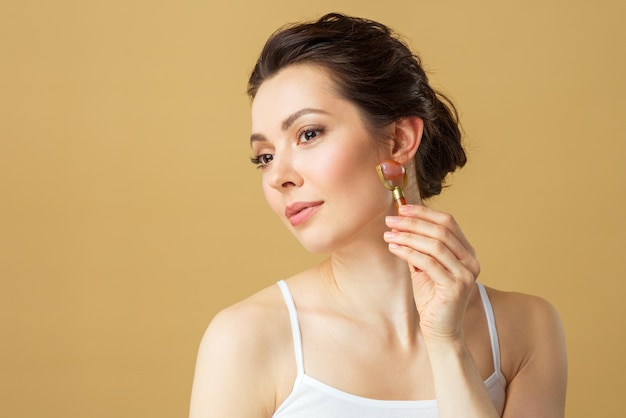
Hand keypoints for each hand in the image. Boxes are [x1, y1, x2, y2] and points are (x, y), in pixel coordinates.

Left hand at [383, 204, 479, 341]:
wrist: (440, 330)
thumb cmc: (431, 298)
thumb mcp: (425, 267)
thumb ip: (419, 247)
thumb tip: (401, 222)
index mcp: (467, 253)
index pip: (448, 222)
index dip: (424, 212)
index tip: (402, 208)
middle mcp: (471, 261)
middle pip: (441, 231)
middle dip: (413, 222)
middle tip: (391, 220)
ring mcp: (465, 274)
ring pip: (434, 245)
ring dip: (408, 236)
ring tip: (388, 234)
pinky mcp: (454, 287)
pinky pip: (428, 262)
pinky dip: (408, 252)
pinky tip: (394, 248)